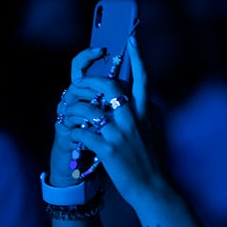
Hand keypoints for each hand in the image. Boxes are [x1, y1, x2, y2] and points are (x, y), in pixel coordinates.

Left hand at [49, 37, 157, 201]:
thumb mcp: (156, 131)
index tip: (132, 38)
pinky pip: (82, 132)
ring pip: (88, 109)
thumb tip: (147, 100)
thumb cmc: (154, 160)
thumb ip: (149, 113)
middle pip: (108, 86)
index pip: (142, 77)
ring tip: (71, 115)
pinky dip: (75, 132)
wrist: (153, 188)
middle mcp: (132, 118)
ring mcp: (119, 133)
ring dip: (74, 110)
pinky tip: (75, 136)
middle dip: (91, 82)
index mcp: (145, 111)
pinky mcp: (106, 149)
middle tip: (81, 83)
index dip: (137, 56)